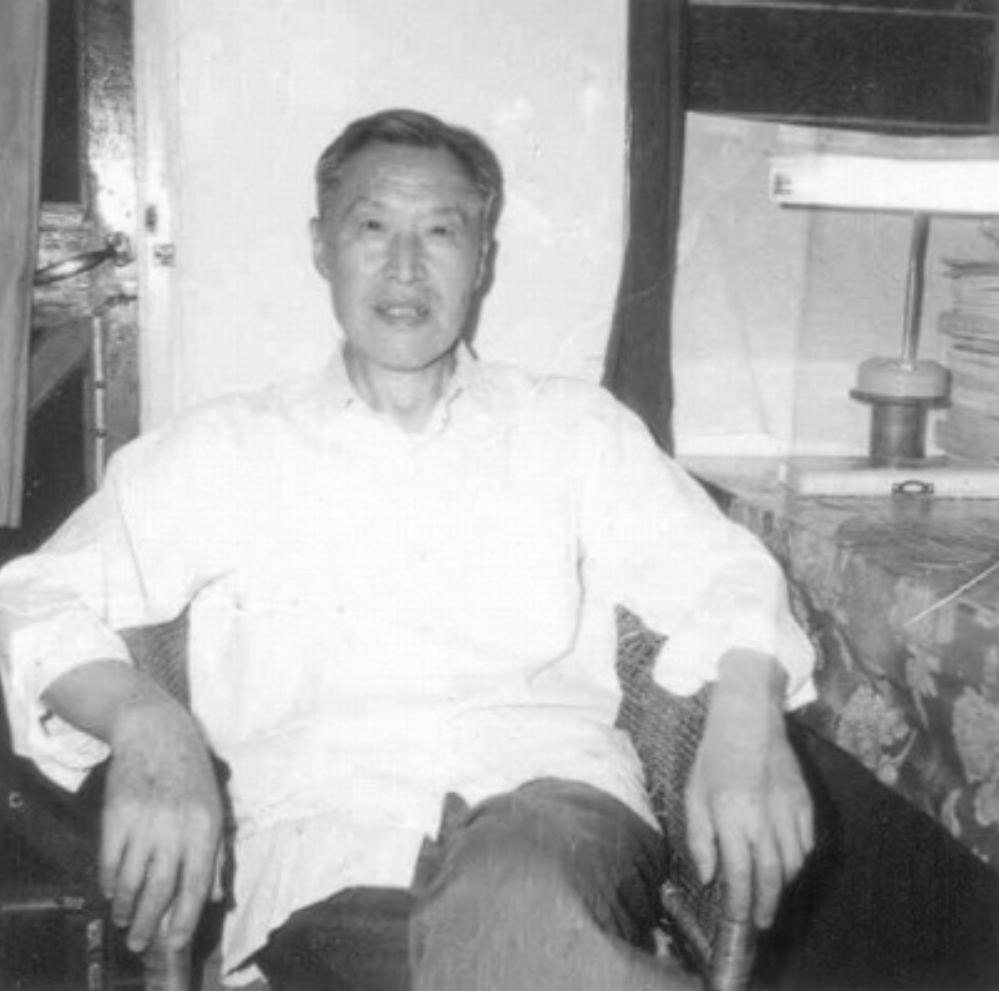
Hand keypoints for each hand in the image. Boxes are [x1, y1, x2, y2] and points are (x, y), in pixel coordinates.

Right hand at [101, 699, 222, 953]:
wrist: (156, 733)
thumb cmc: (192, 774)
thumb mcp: (215, 809)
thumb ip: (216, 854)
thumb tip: (217, 896)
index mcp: (205, 825)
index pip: (196, 883)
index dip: (185, 919)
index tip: (174, 943)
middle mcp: (175, 826)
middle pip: (159, 890)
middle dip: (148, 924)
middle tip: (139, 944)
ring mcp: (143, 821)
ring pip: (130, 882)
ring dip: (126, 908)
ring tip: (126, 920)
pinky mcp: (115, 815)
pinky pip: (109, 863)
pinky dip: (110, 883)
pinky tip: (114, 890)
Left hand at [685, 651, 812, 928]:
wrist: (748, 720)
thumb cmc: (715, 757)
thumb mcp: (695, 794)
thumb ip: (701, 838)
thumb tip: (709, 875)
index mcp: (732, 818)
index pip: (740, 875)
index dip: (741, 904)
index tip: (739, 920)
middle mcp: (764, 820)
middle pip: (772, 877)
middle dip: (767, 905)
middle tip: (761, 922)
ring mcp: (788, 812)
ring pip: (793, 864)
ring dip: (782, 883)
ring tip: (770, 891)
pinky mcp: (804, 803)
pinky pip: (807, 843)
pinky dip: (798, 858)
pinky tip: (786, 861)